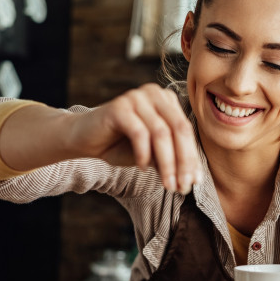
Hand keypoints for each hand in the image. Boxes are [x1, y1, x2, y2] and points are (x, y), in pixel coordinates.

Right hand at [69, 83, 202, 192]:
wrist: (84, 139)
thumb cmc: (121, 145)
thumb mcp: (152, 154)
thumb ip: (171, 159)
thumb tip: (193, 179)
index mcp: (166, 101)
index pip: (186, 131)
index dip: (192, 158)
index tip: (194, 182)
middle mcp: (154, 93)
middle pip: (178, 130)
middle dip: (183, 162)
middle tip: (183, 187)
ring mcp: (136, 97)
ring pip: (161, 133)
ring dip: (167, 163)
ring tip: (167, 184)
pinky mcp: (119, 106)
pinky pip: (139, 133)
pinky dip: (144, 154)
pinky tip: (142, 168)